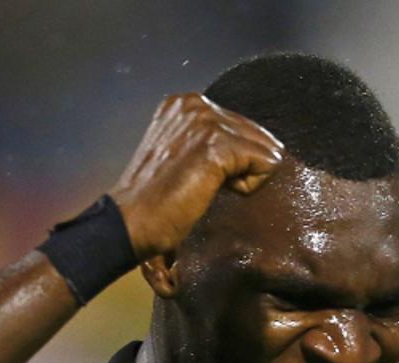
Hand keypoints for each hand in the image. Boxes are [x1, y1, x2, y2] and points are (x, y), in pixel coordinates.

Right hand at [109, 93, 284, 259]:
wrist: (130, 222)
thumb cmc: (153, 200)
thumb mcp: (180, 153)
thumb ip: (209, 140)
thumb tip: (253, 150)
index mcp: (185, 103)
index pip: (242, 126)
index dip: (232, 160)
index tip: (197, 175)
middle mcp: (196, 104)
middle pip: (259, 136)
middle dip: (241, 167)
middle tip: (200, 185)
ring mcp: (207, 121)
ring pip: (267, 150)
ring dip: (243, 178)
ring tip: (203, 187)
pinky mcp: (218, 145)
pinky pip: (268, 164)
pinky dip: (248, 187)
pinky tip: (210, 191)